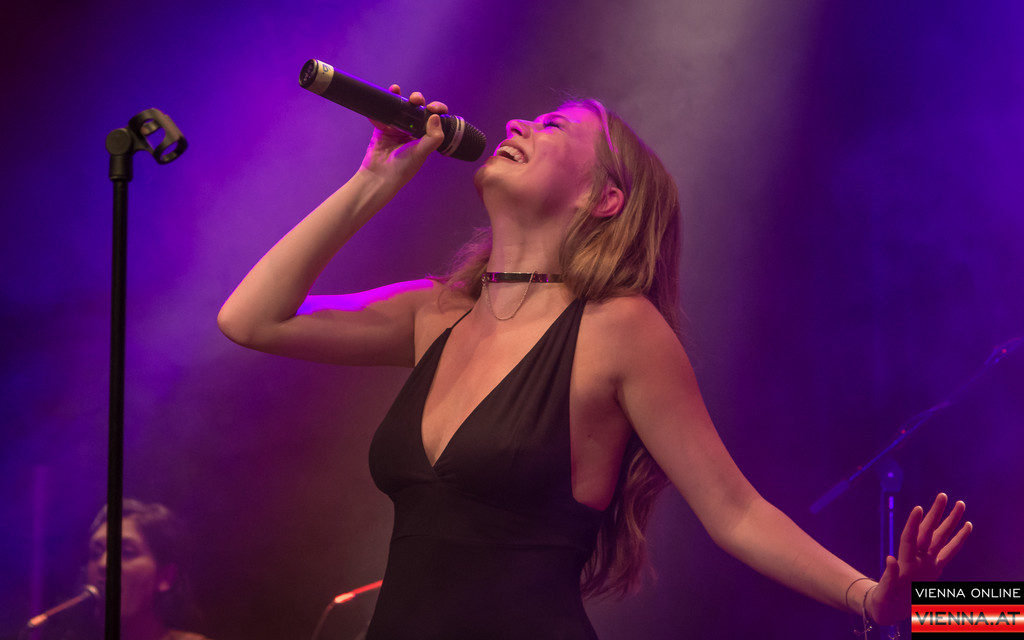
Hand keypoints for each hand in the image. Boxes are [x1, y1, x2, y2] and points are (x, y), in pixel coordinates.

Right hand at [359, 85, 447, 183]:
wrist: (379, 176)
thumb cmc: (403, 168)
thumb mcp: (421, 153)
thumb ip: (433, 137)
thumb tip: (435, 117)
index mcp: (426, 136)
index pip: (435, 118)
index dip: (436, 109)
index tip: (433, 107)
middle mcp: (413, 130)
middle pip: (418, 108)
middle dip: (417, 99)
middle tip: (415, 100)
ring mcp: (397, 127)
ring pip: (401, 107)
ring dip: (399, 97)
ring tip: (396, 90)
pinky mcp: (383, 127)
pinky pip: (383, 112)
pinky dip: (382, 106)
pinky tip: (383, 102)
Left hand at [868, 493, 971, 624]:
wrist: (887, 610)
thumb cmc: (883, 601)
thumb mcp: (883, 593)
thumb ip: (889, 577)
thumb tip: (890, 558)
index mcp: (905, 565)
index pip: (910, 539)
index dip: (914, 525)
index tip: (919, 508)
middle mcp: (918, 560)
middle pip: (928, 533)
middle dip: (936, 515)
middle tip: (943, 495)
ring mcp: (927, 564)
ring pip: (941, 539)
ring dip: (950, 522)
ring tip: (959, 505)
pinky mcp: (935, 571)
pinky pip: (949, 553)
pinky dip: (958, 541)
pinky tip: (966, 528)